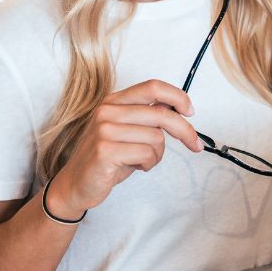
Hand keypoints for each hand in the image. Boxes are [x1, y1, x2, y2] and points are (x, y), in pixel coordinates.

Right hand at [47, 80, 201, 218]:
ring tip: (143, 160)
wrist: (76, 183)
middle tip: (195, 145)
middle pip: (161, 113)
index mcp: (114, 101)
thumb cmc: (107, 158)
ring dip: (158, 154)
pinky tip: (136, 166)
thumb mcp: (128, 131)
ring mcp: (104, 129)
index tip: (190, 110)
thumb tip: (179, 107)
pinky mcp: (105, 150)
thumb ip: (148, 117)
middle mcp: (108, 111)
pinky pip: (147, 154)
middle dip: (184, 131)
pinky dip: (149, 164)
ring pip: (156, 137)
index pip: (153, 87)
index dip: (177, 96)